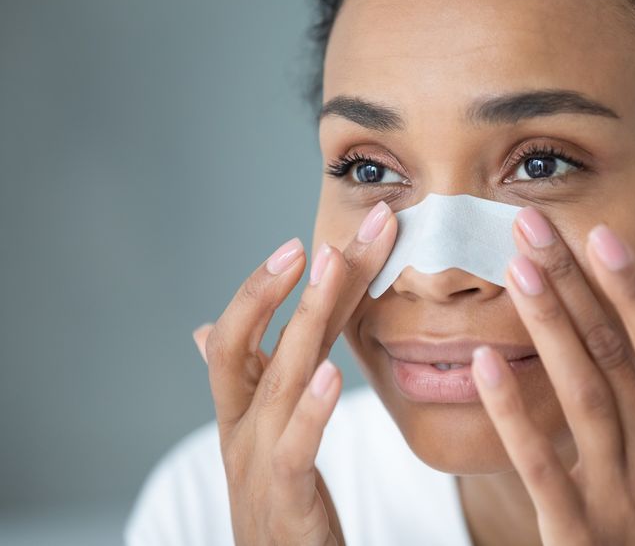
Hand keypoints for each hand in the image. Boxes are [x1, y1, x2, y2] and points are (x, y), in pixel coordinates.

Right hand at [190, 201, 396, 545]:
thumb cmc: (279, 499)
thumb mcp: (264, 433)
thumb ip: (255, 377)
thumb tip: (201, 329)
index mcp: (241, 406)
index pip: (257, 329)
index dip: (284, 281)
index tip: (328, 234)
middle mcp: (242, 426)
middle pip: (248, 340)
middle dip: (286, 281)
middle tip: (335, 230)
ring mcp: (257, 462)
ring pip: (275, 380)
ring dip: (305, 317)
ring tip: (332, 267)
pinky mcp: (285, 502)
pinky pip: (295, 449)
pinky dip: (312, 410)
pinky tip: (332, 374)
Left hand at [470, 206, 634, 545]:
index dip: (634, 290)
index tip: (602, 236)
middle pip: (613, 356)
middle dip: (573, 284)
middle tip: (532, 226)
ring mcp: (620, 495)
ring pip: (582, 395)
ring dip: (548, 327)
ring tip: (516, 270)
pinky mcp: (577, 532)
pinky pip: (540, 464)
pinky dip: (513, 412)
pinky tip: (485, 363)